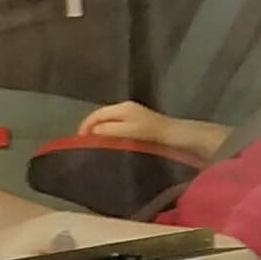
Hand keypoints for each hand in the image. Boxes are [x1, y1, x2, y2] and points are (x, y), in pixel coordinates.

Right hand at [72, 101, 229, 164]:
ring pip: (109, 125)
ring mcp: (134, 117)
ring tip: (97, 151)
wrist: (182, 139)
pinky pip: (118, 131)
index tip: (78, 145)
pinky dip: (111, 139)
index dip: (84, 129)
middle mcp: (127, 109)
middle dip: (91, 132)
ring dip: (102, 137)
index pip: (94, 116)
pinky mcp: (140, 127)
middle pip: (101, 119)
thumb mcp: (127, 132)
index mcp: (122, 108)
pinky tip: (112, 150)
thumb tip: (91, 134)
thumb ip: (108, 132)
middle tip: (86, 150)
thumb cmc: (154, 135)